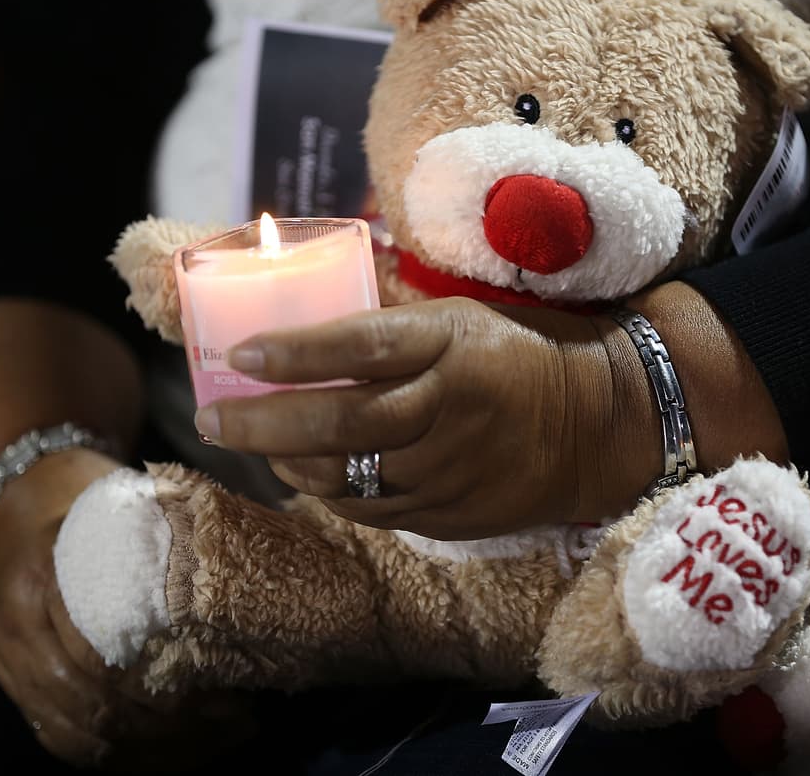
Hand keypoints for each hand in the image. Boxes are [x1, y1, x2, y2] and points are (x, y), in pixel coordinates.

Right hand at [0, 448, 249, 771]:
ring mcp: (10, 667)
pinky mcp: (14, 686)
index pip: (103, 661)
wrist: (10, 499)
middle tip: (235, 721)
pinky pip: (63, 740)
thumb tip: (228, 591)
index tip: (227, 691)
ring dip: (151, 750)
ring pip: (80, 736)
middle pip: (95, 708)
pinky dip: (118, 756)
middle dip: (171, 727)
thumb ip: (157, 546)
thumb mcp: (117, 507)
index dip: (167, 687)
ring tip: (214, 741)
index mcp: (42, 584)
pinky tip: (168, 752)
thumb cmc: (79, 499)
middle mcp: (17, 635)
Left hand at [193, 297, 654, 539]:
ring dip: (286, 460)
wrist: (597, 424)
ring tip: (250, 441)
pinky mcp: (450, 513)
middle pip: (341, 423)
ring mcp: (448, 468)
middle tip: (212, 416)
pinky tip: (301, 473)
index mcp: (450, 343)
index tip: (241, 354)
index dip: (298, 353)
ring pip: (346, 475)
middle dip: (265, 422)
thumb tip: (314, 297)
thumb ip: (393, 319)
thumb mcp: (463, 315)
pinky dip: (326, 492)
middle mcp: (446, 406)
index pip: (363, 346)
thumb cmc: (521, 352)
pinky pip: (371, 509)